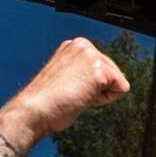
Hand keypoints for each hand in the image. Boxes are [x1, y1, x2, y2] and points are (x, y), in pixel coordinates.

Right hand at [0, 38, 129, 141]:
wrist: (34, 111)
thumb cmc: (48, 101)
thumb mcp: (68, 76)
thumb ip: (85, 71)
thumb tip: (106, 79)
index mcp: (75, 45)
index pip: (105, 67)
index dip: (92, 85)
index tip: (70, 88)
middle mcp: (84, 45)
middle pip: (115, 73)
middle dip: (99, 89)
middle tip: (73, 93)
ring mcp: (91, 56)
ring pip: (118, 81)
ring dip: (101, 94)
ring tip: (76, 94)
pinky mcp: (99, 72)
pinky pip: (121, 89)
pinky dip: (105, 100)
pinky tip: (83, 97)